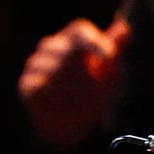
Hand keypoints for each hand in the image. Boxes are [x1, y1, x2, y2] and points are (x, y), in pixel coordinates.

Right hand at [17, 16, 129, 149]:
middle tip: (97, 86)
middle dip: (85, 69)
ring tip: (81, 98)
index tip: (110, 57)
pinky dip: (54, 95)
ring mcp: (36, 64)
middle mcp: (52, 47)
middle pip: (66, 48)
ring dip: (72, 85)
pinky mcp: (28, 84)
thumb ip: (114, 48)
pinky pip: (39, 84)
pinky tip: (63, 102)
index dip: (95, 42)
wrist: (76, 126)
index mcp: (74, 40)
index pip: (80, 30)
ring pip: (52, 67)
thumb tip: (125, 27)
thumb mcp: (110, 73)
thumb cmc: (94, 93)